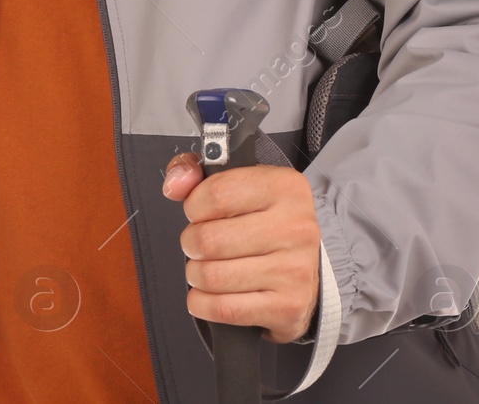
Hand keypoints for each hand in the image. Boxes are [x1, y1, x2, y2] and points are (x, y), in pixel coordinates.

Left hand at [162, 152, 320, 344]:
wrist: (302, 266)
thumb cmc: (263, 221)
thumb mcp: (237, 181)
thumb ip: (195, 170)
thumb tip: (175, 184)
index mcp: (284, 187)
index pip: (218, 193)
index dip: (194, 205)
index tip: (197, 212)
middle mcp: (295, 227)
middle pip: (210, 239)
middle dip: (191, 243)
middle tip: (198, 244)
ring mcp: (293, 269)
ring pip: (213, 277)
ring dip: (196, 274)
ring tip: (205, 267)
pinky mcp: (287, 306)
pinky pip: (224, 309)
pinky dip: (202, 303)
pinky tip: (208, 293)